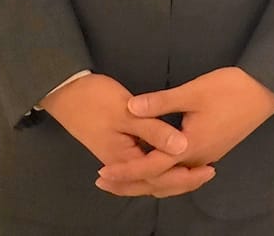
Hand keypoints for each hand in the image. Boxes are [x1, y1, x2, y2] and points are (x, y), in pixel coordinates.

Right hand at [40, 74, 212, 199]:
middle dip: (182, 180)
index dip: (186, 175)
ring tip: (196, 171)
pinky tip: (171, 159)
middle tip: (208, 173)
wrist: (64, 91)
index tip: (209, 168)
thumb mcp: (126, 112)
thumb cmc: (94, 99)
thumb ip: (155, 130)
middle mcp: (121, 163)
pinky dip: (160, 166)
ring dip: (171, 175)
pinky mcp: (117, 146)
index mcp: (124, 158)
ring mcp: (118, 156)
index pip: (160, 176)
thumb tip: (183, 147)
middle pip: (155, 182)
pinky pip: (143, 163)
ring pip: (149, 175)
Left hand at [96, 68, 273, 196]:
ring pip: (172, 179)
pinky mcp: (213, 149)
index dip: (125, 171)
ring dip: (147, 180)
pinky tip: (156, 165)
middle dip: (131, 183)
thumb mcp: (193, 91)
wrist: (266, 90)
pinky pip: (182, 171)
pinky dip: (164, 174)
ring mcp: (207, 156)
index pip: (151, 168)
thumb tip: (129, 108)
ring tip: (124, 177)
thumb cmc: (231, 88)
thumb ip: (160, 102)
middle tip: (104, 182)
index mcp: (190, 147)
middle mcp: (198, 158)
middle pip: (160, 181)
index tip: (103, 174)